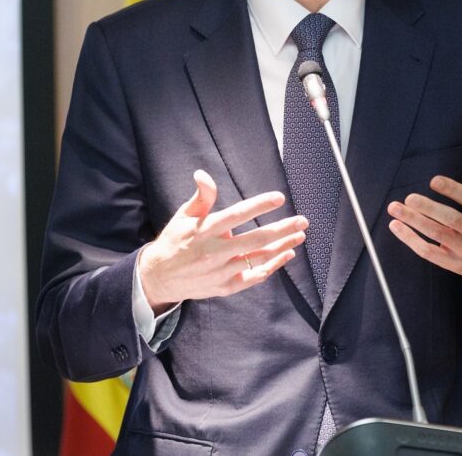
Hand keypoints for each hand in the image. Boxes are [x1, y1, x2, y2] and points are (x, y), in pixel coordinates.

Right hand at [138, 170, 307, 314]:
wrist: (159, 278)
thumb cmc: (175, 241)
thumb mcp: (183, 216)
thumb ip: (201, 197)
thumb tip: (202, 174)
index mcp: (205, 230)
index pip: (237, 214)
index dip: (259, 205)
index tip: (279, 197)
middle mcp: (215, 252)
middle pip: (256, 239)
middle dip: (283, 229)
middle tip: (302, 220)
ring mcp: (221, 271)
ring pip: (259, 258)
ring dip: (282, 247)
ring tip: (300, 236)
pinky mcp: (225, 286)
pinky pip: (254, 277)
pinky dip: (272, 266)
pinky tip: (286, 255)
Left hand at [386, 141, 461, 290]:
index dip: (452, 190)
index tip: (434, 181)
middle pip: (451, 219)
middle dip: (428, 208)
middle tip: (409, 197)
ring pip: (436, 235)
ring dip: (413, 222)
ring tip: (395, 208)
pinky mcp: (454, 263)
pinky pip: (429, 252)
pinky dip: (410, 240)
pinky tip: (396, 227)